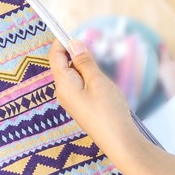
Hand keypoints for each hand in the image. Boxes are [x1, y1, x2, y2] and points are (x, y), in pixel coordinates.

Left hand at [48, 39, 174, 174]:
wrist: (119, 141)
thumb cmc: (109, 111)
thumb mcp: (97, 80)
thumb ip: (84, 61)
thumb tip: (73, 43)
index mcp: (63, 84)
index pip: (55, 55)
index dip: (63, 41)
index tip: (78, 33)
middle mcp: (63, 92)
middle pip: (63, 64)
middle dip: (77, 54)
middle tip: (96, 52)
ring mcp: (71, 101)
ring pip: (73, 74)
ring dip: (85, 67)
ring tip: (101, 73)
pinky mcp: (81, 106)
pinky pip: (79, 85)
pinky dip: (89, 78)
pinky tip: (102, 84)